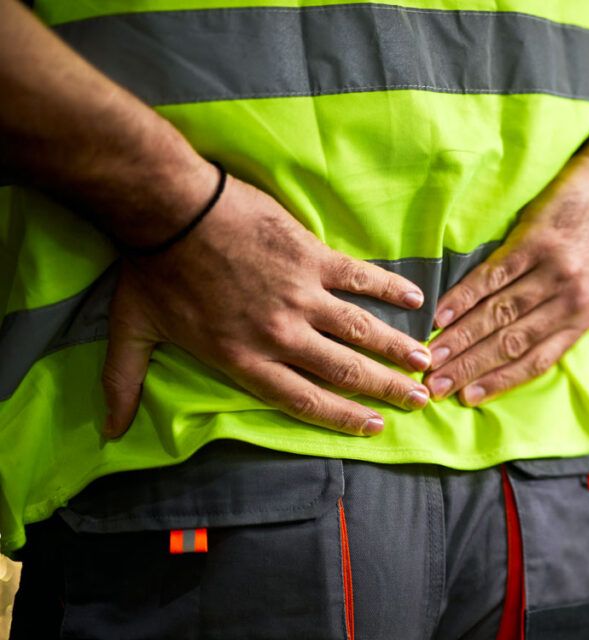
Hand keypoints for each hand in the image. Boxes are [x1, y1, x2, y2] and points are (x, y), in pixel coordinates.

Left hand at [102, 175, 431, 437]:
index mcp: (244, 359)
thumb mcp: (132, 332)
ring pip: (360, 330)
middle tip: (420, 399)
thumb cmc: (152, 270)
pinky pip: (359, 277)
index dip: (343, 417)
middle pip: (344, 370)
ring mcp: (301, 294)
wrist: (168, 208)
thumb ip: (125, 383)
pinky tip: (416, 298)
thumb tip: (110, 431)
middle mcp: (280, 334)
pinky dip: (389, 287)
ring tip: (427, 360)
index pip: (304, 399)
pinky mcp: (312, 257)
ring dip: (397, 347)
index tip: (375, 427)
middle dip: (386, 388)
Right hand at [424, 155, 588, 405]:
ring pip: (500, 314)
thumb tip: (542, 359)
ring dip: (461, 337)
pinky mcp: (538, 242)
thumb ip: (567, 325)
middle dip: (468, 367)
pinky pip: (496, 276)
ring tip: (431, 354)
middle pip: (510, 343)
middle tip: (434, 386)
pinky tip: (443, 312)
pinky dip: (466, 296)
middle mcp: (568, 302)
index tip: (465, 398)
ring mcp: (553, 272)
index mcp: (579, 321)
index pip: (534, 362)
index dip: (498, 382)